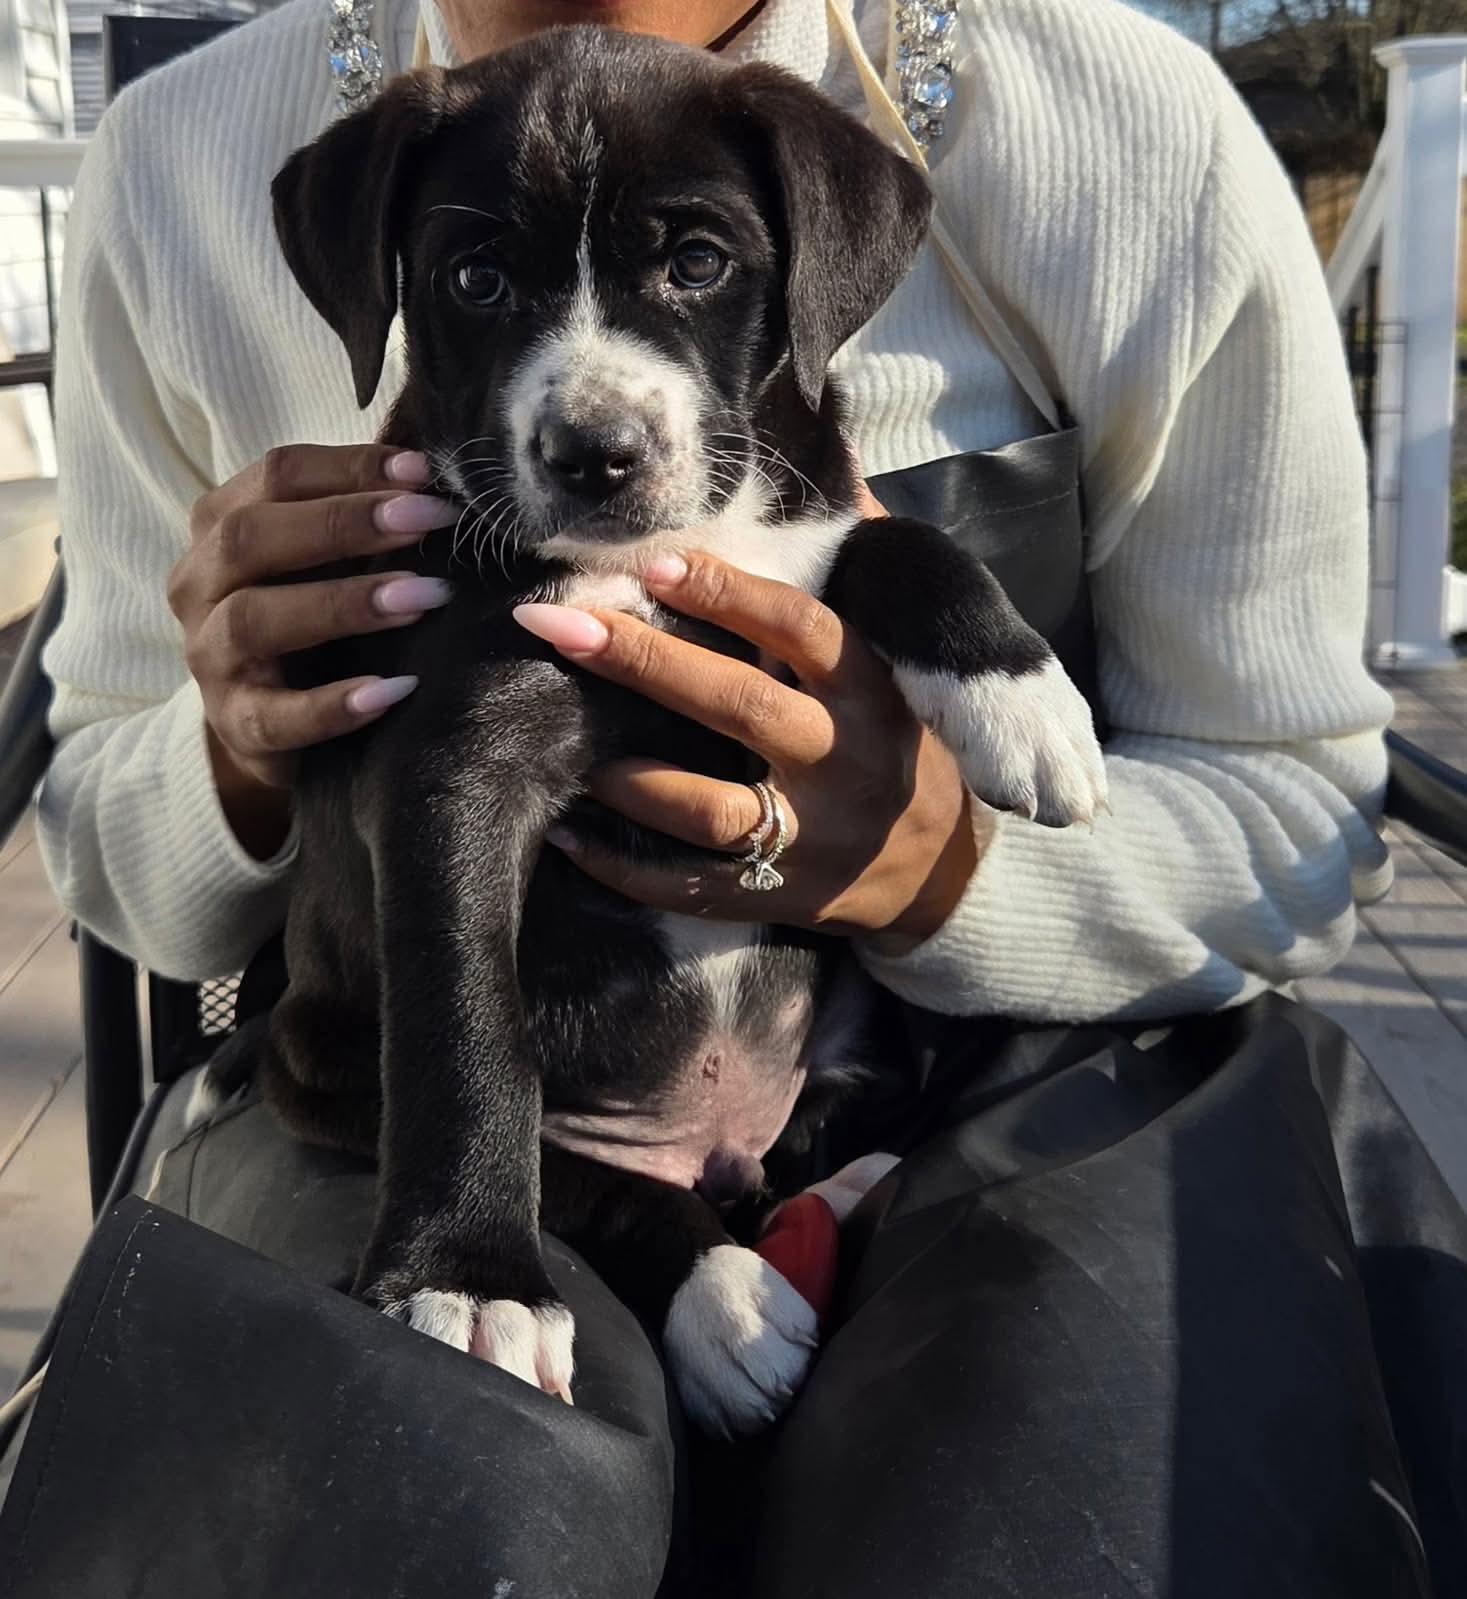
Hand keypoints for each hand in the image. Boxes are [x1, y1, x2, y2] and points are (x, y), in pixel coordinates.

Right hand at [168, 443, 459, 857]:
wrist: (273, 723)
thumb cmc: (312, 618)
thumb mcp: (327, 559)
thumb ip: (364, 517)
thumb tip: (436, 479)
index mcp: (220, 525)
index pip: (276, 476)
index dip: (349, 468)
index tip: (423, 473)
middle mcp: (200, 583)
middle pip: (251, 537)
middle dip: (345, 523)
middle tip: (428, 521)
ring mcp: (210, 656)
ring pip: (256, 619)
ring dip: (345, 604)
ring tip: (424, 597)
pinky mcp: (235, 723)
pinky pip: (277, 715)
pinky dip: (335, 704)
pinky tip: (395, 690)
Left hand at [512, 551, 989, 941]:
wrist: (943, 870)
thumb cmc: (897, 740)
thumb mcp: (895, 659)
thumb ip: (857, 568)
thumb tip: (833, 460)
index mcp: (872, 691)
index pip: (800, 628)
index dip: (728, 592)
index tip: (654, 562)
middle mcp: (847, 761)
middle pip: (739, 706)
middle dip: (643, 661)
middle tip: (556, 623)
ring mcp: (815, 837)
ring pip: (710, 808)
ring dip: (630, 777)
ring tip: (563, 745)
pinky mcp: (783, 896)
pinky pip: (693, 886)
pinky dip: (625, 867)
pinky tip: (569, 835)